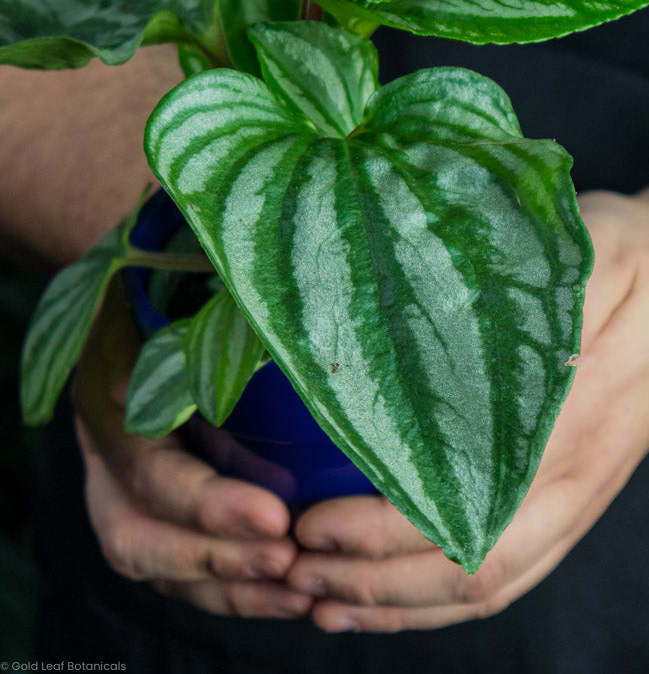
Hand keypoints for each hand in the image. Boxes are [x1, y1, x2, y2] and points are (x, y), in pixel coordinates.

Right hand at [73, 282, 311, 618]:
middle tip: (286, 559)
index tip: (277, 515)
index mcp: (109, 403)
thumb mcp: (191, 301)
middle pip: (139, 537)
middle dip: (216, 555)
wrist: (145, 313)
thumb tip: (298, 336)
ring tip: (296, 590)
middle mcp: (107, 460)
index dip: (207, 504)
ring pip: (157, 565)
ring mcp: (122, 495)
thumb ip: (225, 321)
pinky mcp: (151, 516)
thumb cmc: (178, 300)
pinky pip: (179, 572)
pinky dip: (231, 590)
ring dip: (228, 586)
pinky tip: (285, 593)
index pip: (149, 471)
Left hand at [287, 187, 648, 631]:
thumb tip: (437, 334)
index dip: (382, 529)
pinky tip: (389, 599)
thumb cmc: (634, 266)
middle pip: (468, 567)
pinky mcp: (569, 504)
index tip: (311, 525)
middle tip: (295, 570)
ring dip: (400, 606)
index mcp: (568, 425)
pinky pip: (507, 572)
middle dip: (374, 583)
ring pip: (484, 586)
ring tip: (322, 601)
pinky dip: (441, 600)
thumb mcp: (588, 256)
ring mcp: (573, 503)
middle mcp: (570, 482)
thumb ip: (528, 301)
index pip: (465, 504)